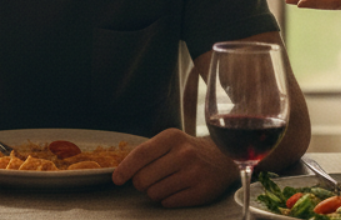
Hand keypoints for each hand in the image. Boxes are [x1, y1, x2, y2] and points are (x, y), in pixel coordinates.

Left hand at [112, 129, 237, 207]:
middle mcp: (184, 154)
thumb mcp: (171, 141)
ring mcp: (194, 173)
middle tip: (148, 180)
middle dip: (140, 183)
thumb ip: (149, 152)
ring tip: (166, 183)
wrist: (223, 158)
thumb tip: (122, 171)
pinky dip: (167, 200)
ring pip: (155, 193)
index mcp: (172, 137)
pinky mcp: (201, 191)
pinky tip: (176, 190)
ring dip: (154, 192)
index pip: (141, 154)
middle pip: (144, 178)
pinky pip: (169, 202)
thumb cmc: (188, 150)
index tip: (117, 179)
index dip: (125, 169)